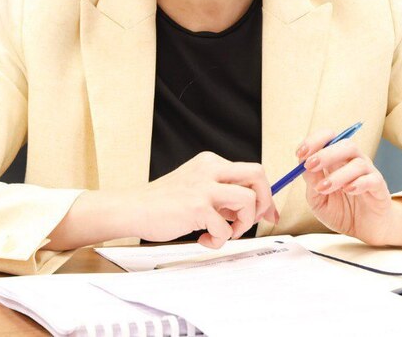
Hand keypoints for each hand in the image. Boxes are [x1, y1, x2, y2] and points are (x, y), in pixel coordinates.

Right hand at [132, 152, 279, 248]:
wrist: (134, 209)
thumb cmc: (163, 203)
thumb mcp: (197, 188)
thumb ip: (222, 195)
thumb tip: (254, 208)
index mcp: (210, 162)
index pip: (251, 171)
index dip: (265, 194)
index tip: (268, 213)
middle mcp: (210, 169)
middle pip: (257, 174)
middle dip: (264, 201)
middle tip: (255, 220)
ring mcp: (203, 186)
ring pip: (248, 200)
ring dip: (244, 224)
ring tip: (226, 232)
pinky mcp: (197, 206)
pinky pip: (226, 228)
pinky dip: (220, 240)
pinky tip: (204, 239)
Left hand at [298, 129, 401, 245]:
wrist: (364, 231)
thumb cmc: (341, 211)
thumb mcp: (318, 199)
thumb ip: (312, 182)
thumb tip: (303, 165)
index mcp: (337, 160)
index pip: (329, 138)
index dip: (314, 141)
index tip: (300, 153)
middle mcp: (353, 162)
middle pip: (345, 144)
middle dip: (325, 153)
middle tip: (310, 165)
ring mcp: (368, 173)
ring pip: (358, 162)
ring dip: (338, 174)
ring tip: (324, 188)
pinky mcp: (379, 187)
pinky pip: (371, 179)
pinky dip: (358, 183)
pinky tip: (348, 190)